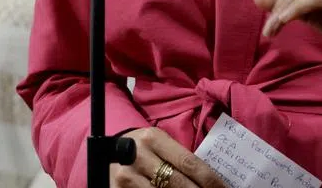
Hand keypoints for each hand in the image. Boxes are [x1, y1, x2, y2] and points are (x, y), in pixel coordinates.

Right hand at [110, 127, 226, 187]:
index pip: (189, 162)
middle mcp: (138, 155)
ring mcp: (127, 175)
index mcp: (154, 138)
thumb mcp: (160, 144)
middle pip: (178, 183)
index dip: (209, 179)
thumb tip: (212, 178)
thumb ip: (180, 156)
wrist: (110, 152)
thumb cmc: (145, 148)